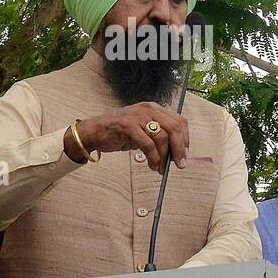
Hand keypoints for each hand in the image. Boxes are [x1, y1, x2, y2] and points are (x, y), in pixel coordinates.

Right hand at [66, 102, 188, 172]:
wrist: (93, 132)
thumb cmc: (120, 132)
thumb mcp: (144, 130)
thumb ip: (160, 136)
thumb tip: (177, 153)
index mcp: (155, 109)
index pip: (179, 121)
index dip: (185, 139)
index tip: (185, 154)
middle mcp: (148, 109)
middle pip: (174, 128)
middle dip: (179, 149)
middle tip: (180, 164)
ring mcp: (138, 116)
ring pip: (162, 137)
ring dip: (164, 157)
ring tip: (160, 168)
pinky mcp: (128, 125)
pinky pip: (148, 144)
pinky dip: (153, 157)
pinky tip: (152, 165)